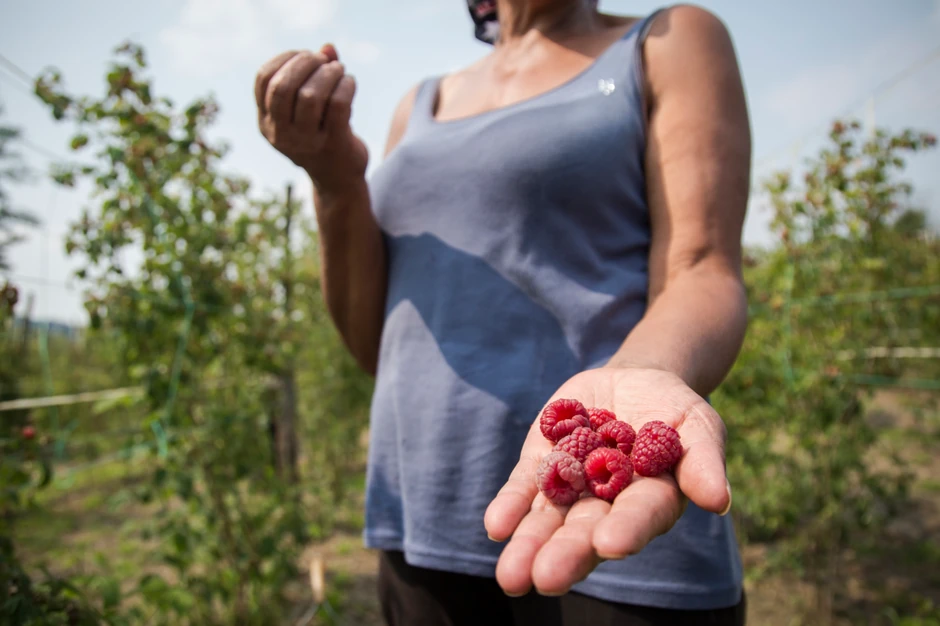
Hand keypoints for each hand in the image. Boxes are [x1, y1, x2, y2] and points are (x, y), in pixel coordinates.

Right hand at [255, 45, 368, 191]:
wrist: (338, 181)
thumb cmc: (322, 136)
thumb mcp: (311, 108)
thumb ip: (316, 76)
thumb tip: (328, 47)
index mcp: (266, 123)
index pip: (263, 80)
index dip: (283, 59)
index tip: (303, 55)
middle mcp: (280, 134)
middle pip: (283, 87)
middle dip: (305, 63)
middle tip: (323, 60)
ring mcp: (306, 143)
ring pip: (310, 96)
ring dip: (328, 73)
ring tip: (339, 70)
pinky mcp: (333, 145)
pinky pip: (338, 105)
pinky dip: (346, 86)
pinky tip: (350, 82)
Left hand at [483, 367, 731, 595]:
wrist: (632, 380)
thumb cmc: (674, 408)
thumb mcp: (697, 424)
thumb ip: (703, 461)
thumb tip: (719, 501)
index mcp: (652, 501)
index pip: (640, 518)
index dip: (626, 530)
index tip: (610, 545)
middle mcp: (609, 504)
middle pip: (587, 531)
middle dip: (567, 554)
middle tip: (546, 579)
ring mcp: (572, 487)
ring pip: (549, 520)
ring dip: (530, 545)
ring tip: (511, 577)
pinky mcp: (542, 465)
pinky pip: (524, 489)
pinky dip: (511, 506)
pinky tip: (497, 526)